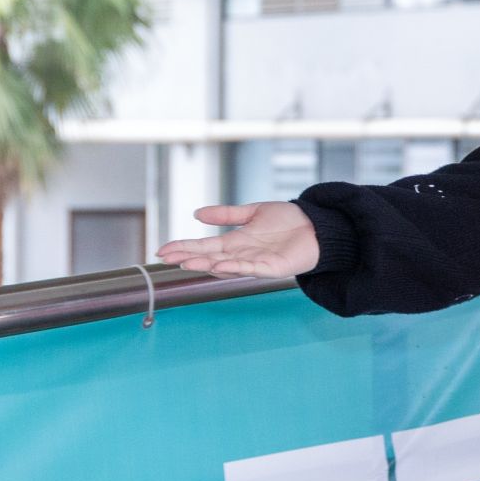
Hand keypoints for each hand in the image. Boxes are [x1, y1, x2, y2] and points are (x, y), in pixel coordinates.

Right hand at [156, 201, 320, 278]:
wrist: (316, 226)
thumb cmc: (288, 221)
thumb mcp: (252, 212)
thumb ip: (226, 214)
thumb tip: (197, 214)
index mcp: (236, 242)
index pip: (203, 246)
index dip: (183, 247)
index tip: (162, 250)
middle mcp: (242, 254)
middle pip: (209, 257)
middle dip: (187, 258)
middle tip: (167, 259)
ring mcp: (255, 262)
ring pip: (225, 265)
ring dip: (205, 265)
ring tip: (186, 263)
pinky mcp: (272, 268)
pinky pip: (250, 268)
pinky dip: (234, 267)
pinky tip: (219, 265)